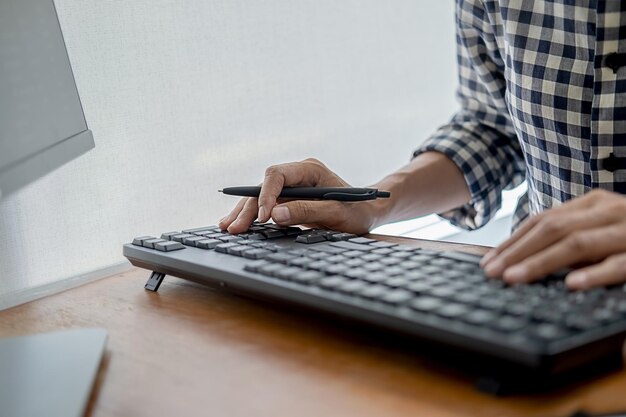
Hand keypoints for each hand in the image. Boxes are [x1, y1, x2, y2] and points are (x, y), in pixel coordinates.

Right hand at [218, 158, 380, 234]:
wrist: (369, 211)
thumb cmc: (358, 211)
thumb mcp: (337, 213)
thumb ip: (307, 211)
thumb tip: (276, 215)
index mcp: (309, 169)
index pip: (277, 175)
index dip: (266, 195)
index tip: (264, 217)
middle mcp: (297, 174)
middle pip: (264, 186)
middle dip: (249, 207)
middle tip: (234, 228)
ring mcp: (292, 186)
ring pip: (261, 196)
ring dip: (245, 212)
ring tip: (227, 227)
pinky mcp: (289, 199)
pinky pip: (266, 205)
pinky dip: (252, 215)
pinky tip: (235, 223)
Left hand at [481, 189, 625, 289]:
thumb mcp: (601, 227)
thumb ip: (569, 235)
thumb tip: (522, 258)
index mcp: (593, 203)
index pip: (542, 220)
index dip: (512, 241)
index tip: (489, 261)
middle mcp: (608, 210)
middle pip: (552, 230)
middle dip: (517, 252)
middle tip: (491, 273)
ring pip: (578, 243)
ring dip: (542, 262)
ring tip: (515, 279)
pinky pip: (620, 263)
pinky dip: (596, 273)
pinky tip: (572, 284)